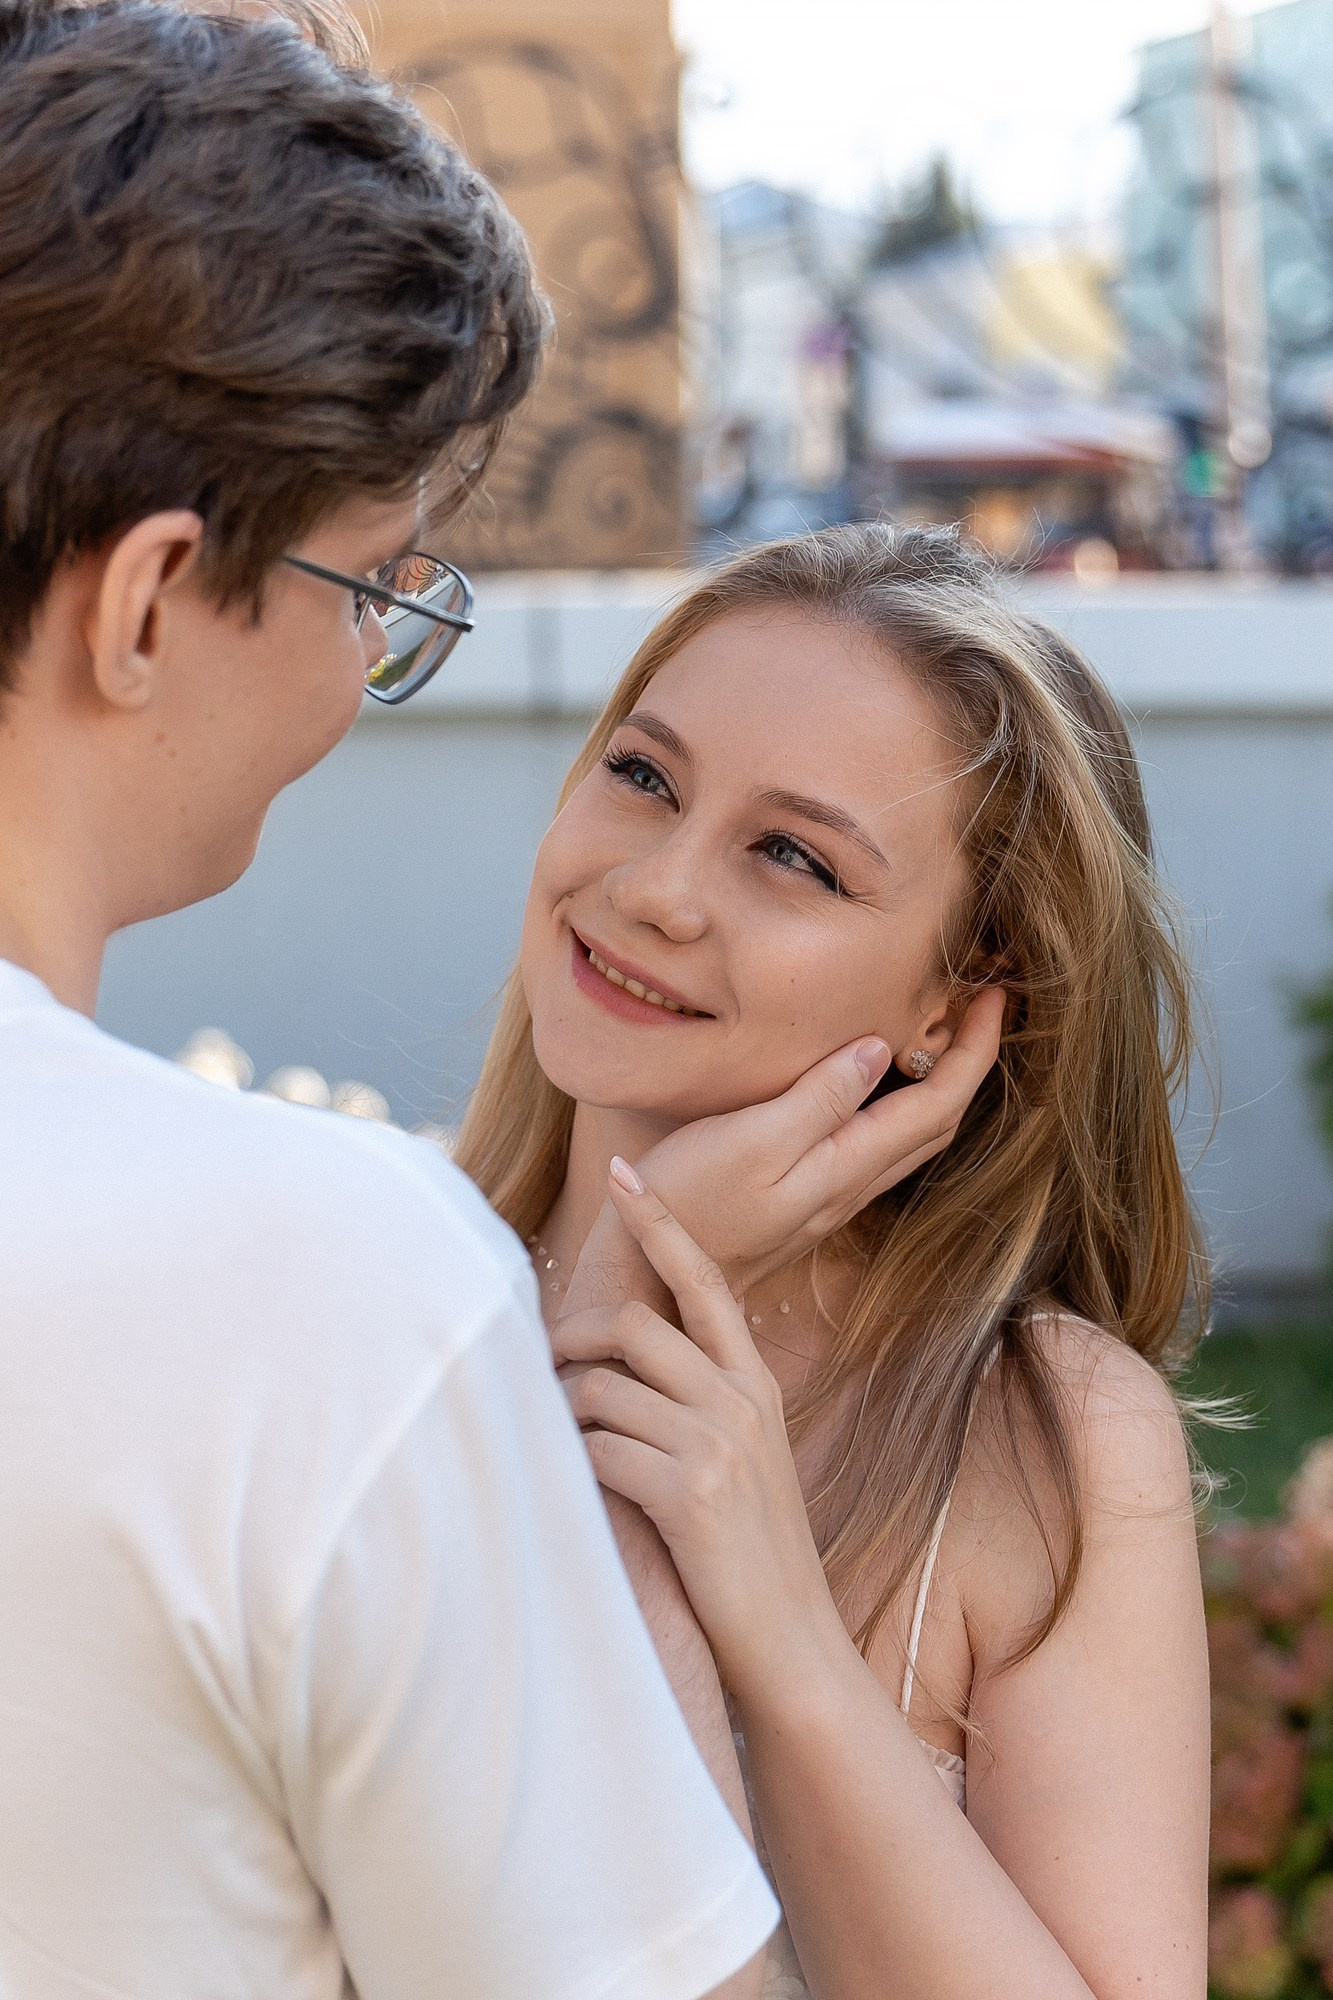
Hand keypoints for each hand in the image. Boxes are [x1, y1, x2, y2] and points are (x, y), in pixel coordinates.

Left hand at [554, 1170, 850, 1705]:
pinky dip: (578, 1465)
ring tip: (565, 1448)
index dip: (663, 1225)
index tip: (627, 1175)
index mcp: (755, 1384)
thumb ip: (697, 1404)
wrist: (791, 1642)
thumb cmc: (748, 1554)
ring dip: (568, 1416)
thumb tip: (613, 1365)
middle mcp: (740, 1401)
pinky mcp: (688, 1491)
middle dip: (575, 1342)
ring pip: (604, 1389)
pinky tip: (587, 1493)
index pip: (705, 1282)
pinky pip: (599, 1449)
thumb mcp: (741, 1460)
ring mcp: (717, 1444)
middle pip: (633, 1328)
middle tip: (546, 1366)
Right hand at [636, 986, 1004, 1291]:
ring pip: (909, 1138)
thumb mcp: (750, 1140)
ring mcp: (827, 1197)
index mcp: (846, 1166)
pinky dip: (898, 1104)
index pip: (938, 1103)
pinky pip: (875, 1146)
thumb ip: (819, 1098)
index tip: (995, 998)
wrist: (643, 1278)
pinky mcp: (801, 1198)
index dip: (975, 1050)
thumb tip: (880, 1050)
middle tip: (983, 1004)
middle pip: (937, 1122)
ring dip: (939, 1085)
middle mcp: (849, 1187)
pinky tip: (878, 1081)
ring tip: (945, 1033)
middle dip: (970, 1063)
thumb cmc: (687, 1202)